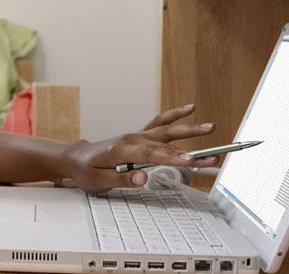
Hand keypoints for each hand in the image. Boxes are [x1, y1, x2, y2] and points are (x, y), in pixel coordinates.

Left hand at [57, 104, 218, 192]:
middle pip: (165, 143)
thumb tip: (143, 178)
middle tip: (212, 153)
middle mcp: (132, 139)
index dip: (173, 158)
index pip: (152, 155)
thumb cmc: (86, 171)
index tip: (191, 161)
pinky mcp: (139, 136)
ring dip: (189, 129)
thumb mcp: (99, 181)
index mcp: (122, 151)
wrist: (76, 158)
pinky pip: (159, 123)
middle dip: (191, 148)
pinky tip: (189, 108)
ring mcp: (136, 136)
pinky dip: (174, 115)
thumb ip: (122, 179)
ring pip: (166, 131)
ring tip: (210, 127)